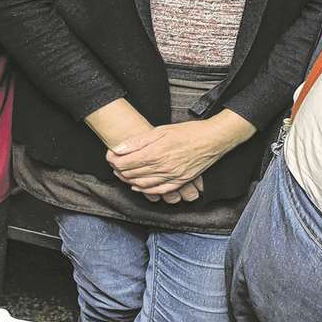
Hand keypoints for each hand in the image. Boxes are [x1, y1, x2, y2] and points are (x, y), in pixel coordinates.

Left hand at [108, 110, 255, 199]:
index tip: (109, 156)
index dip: (114, 161)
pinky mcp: (180, 182)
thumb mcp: (161, 130)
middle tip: (113, 165)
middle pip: (132, 174)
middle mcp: (162, 167)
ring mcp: (171, 176)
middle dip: (119, 170)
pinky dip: (146, 190)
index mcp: (156, 153)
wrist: (212, 140)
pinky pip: (158, 190)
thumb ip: (138, 141)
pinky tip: (138, 187)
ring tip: (122, 175)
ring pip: (143, 184)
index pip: (126, 162)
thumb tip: (118, 148)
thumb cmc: (187, 132)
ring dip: (129, 181)